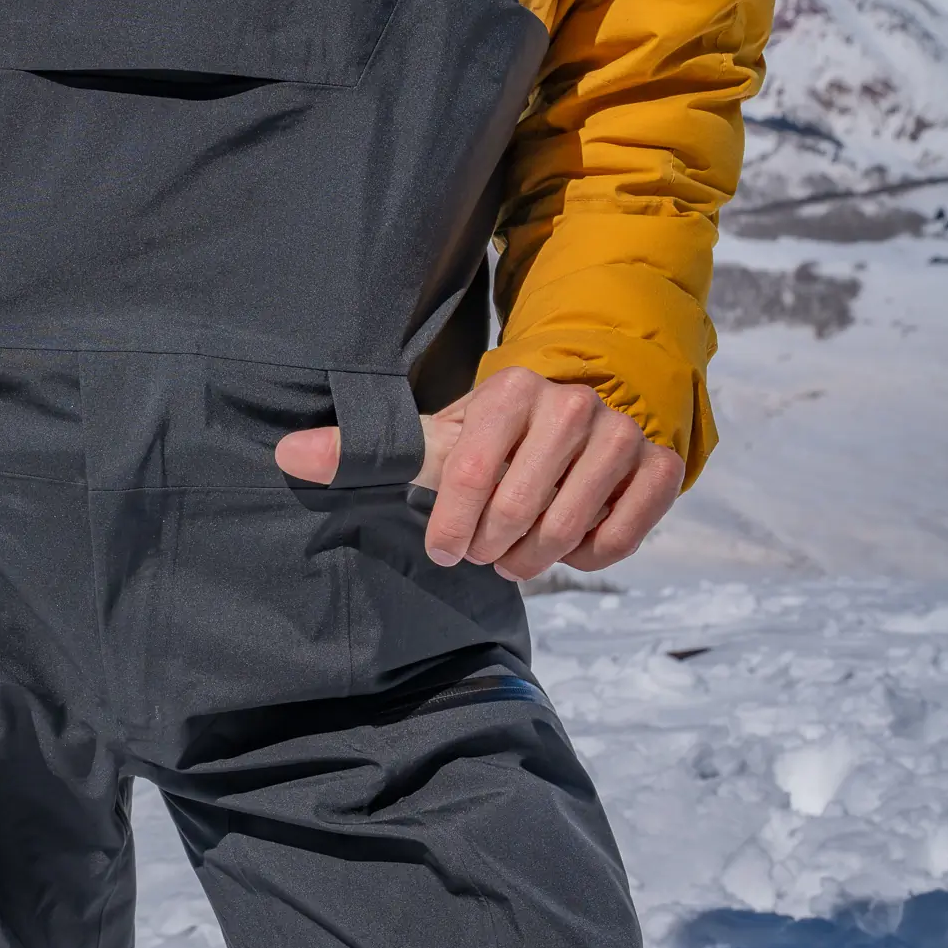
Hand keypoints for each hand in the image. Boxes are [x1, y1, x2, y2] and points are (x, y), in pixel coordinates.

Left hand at [273, 367, 683, 577]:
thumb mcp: (436, 436)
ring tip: (517, 552)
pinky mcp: (662, 466)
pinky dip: (588, 554)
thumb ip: (368, 450)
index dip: (452, 527)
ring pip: (567, 530)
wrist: (583, 413)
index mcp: (513, 388)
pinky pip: (619, 538)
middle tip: (484, 551)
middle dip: (491, 547)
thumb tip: (285, 454)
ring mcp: (624, 434)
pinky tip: (570, 539)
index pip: (469, 474)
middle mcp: (574, 404)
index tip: (444, 551)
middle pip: (518, 511)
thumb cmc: (497, 434)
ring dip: (533, 558)